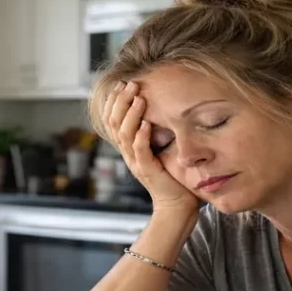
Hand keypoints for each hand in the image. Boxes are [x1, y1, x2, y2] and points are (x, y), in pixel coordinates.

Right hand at [103, 81, 198, 213]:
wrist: (177, 206)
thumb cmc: (174, 177)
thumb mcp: (162, 150)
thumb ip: (158, 132)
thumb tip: (163, 109)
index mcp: (130, 148)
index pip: (114, 120)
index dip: (116, 102)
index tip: (123, 84)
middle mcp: (129, 154)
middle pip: (114, 124)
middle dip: (122, 102)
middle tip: (131, 84)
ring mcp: (136, 163)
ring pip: (124, 135)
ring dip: (131, 115)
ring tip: (140, 98)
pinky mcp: (148, 171)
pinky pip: (139, 152)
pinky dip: (140, 137)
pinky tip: (145, 125)